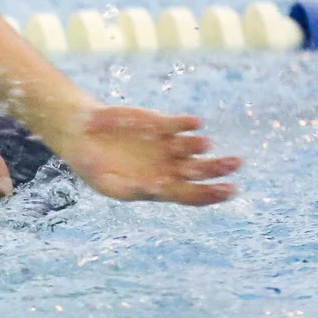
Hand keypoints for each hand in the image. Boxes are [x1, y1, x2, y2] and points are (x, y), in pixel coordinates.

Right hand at [57, 105, 240, 206]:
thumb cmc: (93, 166)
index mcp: (159, 187)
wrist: (81, 135)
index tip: (230, 191)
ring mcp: (166, 144)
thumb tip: (159, 191)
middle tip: (236, 163)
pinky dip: (187, 124)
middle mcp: (168, 167)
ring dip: (200, 145)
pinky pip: (179, 124)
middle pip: (200, 170)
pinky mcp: (159, 123)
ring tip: (205, 143)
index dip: (212, 194)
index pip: (193, 194)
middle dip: (218, 168)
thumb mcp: (109, 184)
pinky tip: (195, 124)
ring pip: (193, 147)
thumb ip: (134, 189)